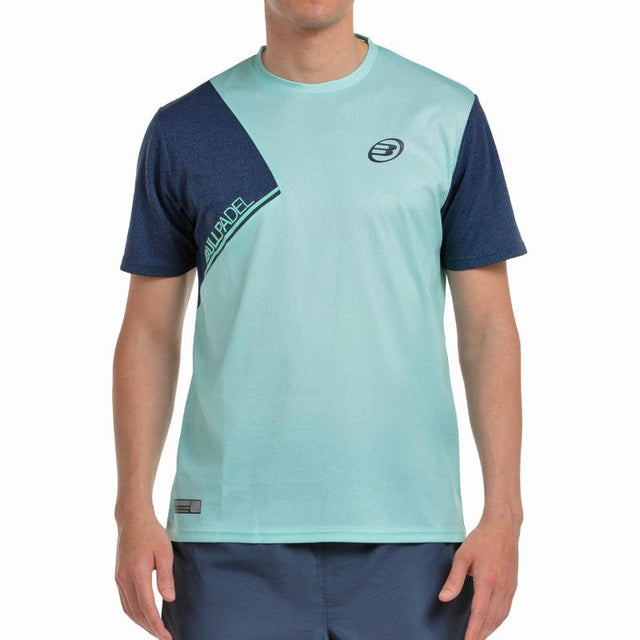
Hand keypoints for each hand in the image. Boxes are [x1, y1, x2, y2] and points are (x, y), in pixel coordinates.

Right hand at [115, 513, 175, 639]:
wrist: (132, 519)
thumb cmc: (151, 532)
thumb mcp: (164, 551)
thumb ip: (166, 576)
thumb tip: (169, 599)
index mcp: (137, 573)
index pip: (146, 607)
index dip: (156, 624)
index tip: (166, 635)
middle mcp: (124, 579)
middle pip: (136, 612)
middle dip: (149, 627)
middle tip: (164, 636)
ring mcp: (119, 578)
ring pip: (128, 609)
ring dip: (141, 622)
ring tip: (155, 629)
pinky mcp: (119, 576)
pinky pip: (125, 601)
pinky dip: (134, 612)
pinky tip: (144, 615)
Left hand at [438, 518, 519, 639]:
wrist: (503, 527)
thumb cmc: (481, 539)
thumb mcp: (462, 556)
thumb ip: (454, 579)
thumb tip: (444, 598)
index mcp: (487, 580)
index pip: (479, 613)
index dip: (473, 631)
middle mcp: (501, 587)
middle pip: (491, 619)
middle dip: (481, 634)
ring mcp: (509, 586)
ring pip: (501, 616)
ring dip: (490, 629)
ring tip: (478, 636)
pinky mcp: (513, 584)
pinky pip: (506, 608)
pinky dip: (498, 620)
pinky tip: (491, 622)